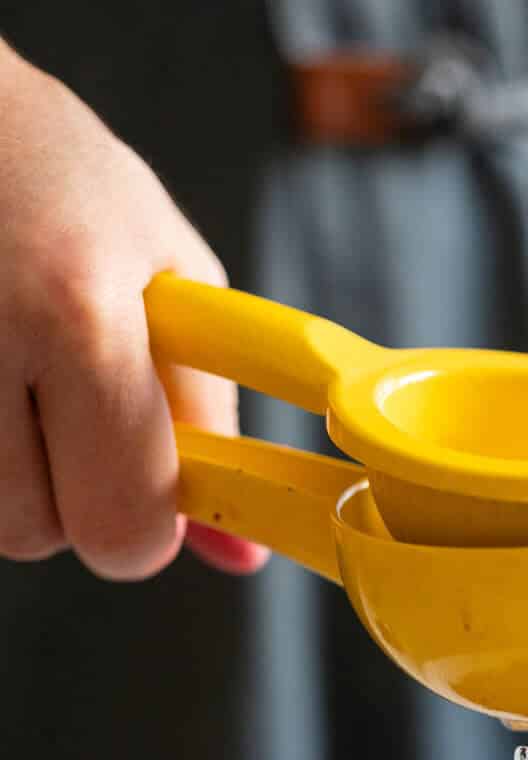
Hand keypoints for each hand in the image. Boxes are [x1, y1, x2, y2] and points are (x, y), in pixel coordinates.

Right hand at [0, 43, 265, 577]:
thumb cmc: (48, 171)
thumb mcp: (165, 272)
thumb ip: (207, 415)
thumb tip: (236, 552)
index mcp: (80, 317)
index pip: (123, 521)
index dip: (142, 526)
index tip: (143, 491)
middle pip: (34, 533)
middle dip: (62, 496)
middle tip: (62, 409)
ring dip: (6, 469)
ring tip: (10, 367)